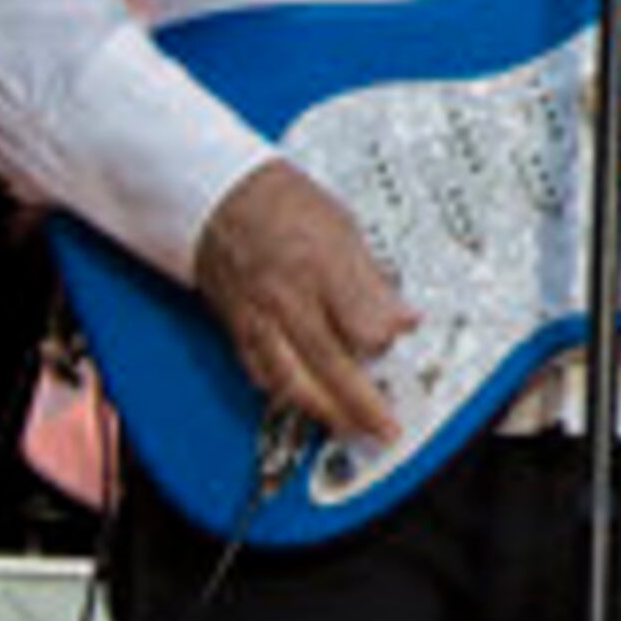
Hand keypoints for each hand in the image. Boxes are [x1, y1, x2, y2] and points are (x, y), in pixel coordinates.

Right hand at [193, 160, 414, 446]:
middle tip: (385, 427)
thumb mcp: (343, 227)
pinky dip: (282, 393)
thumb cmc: (280, 203)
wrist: (216, 193)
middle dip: (362, 404)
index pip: (363, 325)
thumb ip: (373, 281)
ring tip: (349, 427)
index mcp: (320, 265)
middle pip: (329, 363)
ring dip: (323, 410)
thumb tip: (404, 319)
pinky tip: (301, 402)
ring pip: (290, 378)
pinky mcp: (236, 325)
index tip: (401, 342)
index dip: (387, 340)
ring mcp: (257, 315)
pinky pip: (258, 370)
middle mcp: (287, 296)